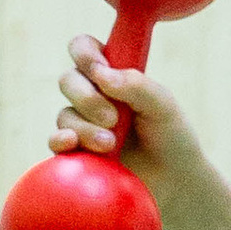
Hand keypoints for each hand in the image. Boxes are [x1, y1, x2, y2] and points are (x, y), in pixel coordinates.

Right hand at [51, 34, 204, 200]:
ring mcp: (82, 124)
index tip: (99, 70)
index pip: (85, 48)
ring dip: (86, 127)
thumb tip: (102, 75)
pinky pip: (56, 141)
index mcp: (112, 74)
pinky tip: (71, 143)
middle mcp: (93, 95)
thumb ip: (137, 85)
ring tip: (110, 144)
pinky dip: (60, 140)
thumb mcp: (163, 105)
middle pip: (68, 80)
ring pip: (65, 114)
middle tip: (113, 118)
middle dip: (87, 97)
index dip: (85, 53)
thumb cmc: (170, 135)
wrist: (174, 181)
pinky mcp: (77, 152)